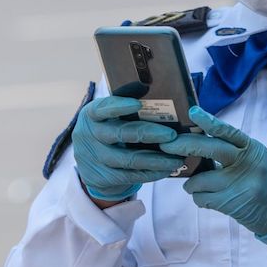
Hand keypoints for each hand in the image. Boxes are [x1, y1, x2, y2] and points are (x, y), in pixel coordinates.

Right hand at [71, 95, 185, 201]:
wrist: (90, 162)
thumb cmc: (109, 128)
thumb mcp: (110, 115)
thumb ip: (126, 103)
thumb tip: (152, 88)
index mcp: (92, 114)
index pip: (103, 108)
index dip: (119, 106)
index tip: (138, 104)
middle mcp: (89, 135)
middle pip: (120, 134)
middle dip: (149, 134)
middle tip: (172, 135)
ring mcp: (93, 158)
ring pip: (128, 160)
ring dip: (156, 160)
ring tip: (176, 158)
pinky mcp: (101, 178)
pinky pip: (130, 176)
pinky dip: (151, 173)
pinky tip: (166, 169)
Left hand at [160, 107, 266, 245]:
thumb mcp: (255, 158)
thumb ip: (232, 151)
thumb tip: (196, 145)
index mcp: (251, 148)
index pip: (228, 131)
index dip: (209, 121)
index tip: (192, 112)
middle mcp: (246, 163)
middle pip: (210, 149)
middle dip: (183, 146)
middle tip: (166, 145)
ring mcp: (239, 184)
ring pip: (199, 180)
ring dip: (192, 184)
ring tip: (200, 186)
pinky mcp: (232, 204)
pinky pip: (201, 198)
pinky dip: (200, 198)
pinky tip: (210, 198)